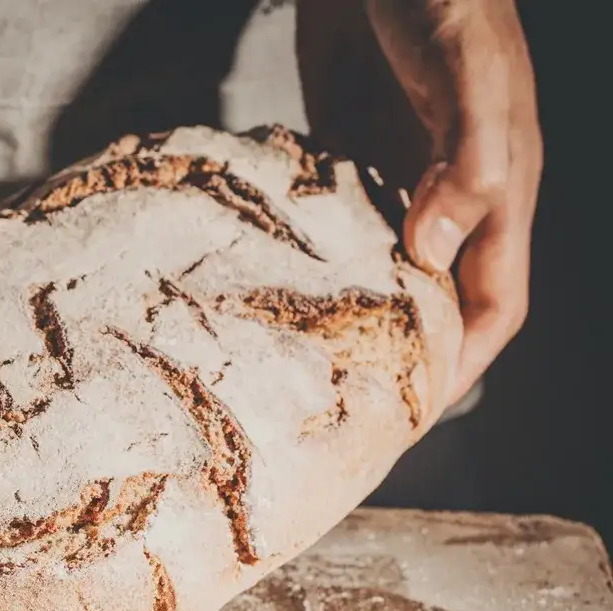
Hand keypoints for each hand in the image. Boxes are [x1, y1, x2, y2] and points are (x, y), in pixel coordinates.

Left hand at [298, 0, 541, 404]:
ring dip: (350, 308)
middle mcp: (450, 195)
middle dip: (401, 351)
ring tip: (299, 356)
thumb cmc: (443, 2)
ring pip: (379, 266)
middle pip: (434, 297)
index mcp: (498, 193)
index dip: (463, 362)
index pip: (493, 304)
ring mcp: (396, 174)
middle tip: (345, 402)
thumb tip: (432, 250)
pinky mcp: (344, 152)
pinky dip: (309, 252)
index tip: (412, 412)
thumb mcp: (468, 77)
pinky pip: (332, 220)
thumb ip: (466, 161)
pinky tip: (270, 278)